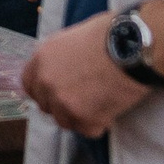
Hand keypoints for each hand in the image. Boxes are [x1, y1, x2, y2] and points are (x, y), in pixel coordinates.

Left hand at [20, 14, 153, 137]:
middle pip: (47, 107)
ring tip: (101, 101)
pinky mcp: (84, 119)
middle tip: (86, 97)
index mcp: (42, 59)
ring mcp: (63, 103)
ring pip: (66, 121)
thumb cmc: (109, 34)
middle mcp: (47, 82)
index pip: (30, 86)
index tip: (59, 91)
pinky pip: (89, 130)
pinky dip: (100, 123)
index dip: (45, 90)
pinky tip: (111, 107)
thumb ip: (59, 57)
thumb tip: (61, 68)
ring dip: (81, 116)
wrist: (133, 46)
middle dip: (64, 105)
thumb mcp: (73, 37)